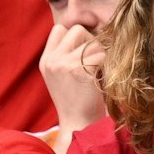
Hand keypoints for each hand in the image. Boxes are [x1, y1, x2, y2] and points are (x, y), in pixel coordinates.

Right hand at [41, 24, 106, 138]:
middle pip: (78, 30)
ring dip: (101, 55)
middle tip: (94, 63)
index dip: (76, 37)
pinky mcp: (79, 70)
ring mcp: (64, 64)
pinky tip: (102, 79)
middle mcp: (52, 61)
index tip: (83, 52)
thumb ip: (67, 54)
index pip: (60, 29)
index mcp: (46, 61)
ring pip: (93, 43)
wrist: (80, 125)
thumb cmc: (78, 101)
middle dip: (91, 42)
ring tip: (98, 74)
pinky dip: (107, 66)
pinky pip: (102, 55)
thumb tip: (90, 28)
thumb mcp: (63, 76)